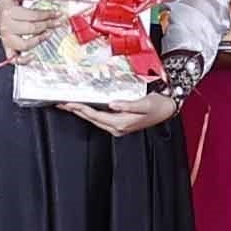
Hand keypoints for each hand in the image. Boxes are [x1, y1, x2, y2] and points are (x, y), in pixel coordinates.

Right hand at [0, 0, 62, 60]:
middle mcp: (7, 27)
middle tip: (57, 22)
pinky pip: (14, 59)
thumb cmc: (8, 0)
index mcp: (9, 12)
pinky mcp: (8, 47)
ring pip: (24, 45)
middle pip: (31, 29)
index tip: (57, 13)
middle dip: (48, 25)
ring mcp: (7, 39)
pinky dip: (23, 60)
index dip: (47, 14)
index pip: (32, 15)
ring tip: (49, 33)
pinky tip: (33, 56)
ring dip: (39, 40)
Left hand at [65, 90, 180, 135]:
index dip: (82, 109)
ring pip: (95, 120)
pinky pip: (101, 119)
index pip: (96, 116)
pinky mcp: (120, 124)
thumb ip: (127, 105)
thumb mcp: (144, 103)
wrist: (167, 109)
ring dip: (82, 113)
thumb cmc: (157, 106)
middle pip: (92, 119)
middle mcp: (118, 127)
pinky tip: (87, 109)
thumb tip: (112, 104)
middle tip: (63, 104)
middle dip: (77, 111)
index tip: (71, 104)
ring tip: (71, 106)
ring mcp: (119, 127)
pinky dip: (91, 113)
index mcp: (121, 123)